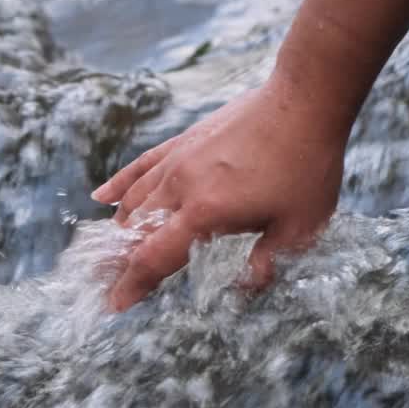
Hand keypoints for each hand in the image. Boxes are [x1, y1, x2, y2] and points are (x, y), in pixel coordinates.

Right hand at [91, 72, 349, 310]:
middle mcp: (182, 185)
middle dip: (118, 262)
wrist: (304, 102)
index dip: (131, 285)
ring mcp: (180, 159)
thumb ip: (267, 264)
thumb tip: (241, 290)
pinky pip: (143, 164)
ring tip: (109, 254)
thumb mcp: (298, 229)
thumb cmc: (306, 166)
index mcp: (205, 213)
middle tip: (106, 285)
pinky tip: (101, 196)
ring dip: (120, 230)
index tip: (114, 305)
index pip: (153, 257)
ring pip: (136, 200)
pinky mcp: (186, 140)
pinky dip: (120, 183)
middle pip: (136, 231)